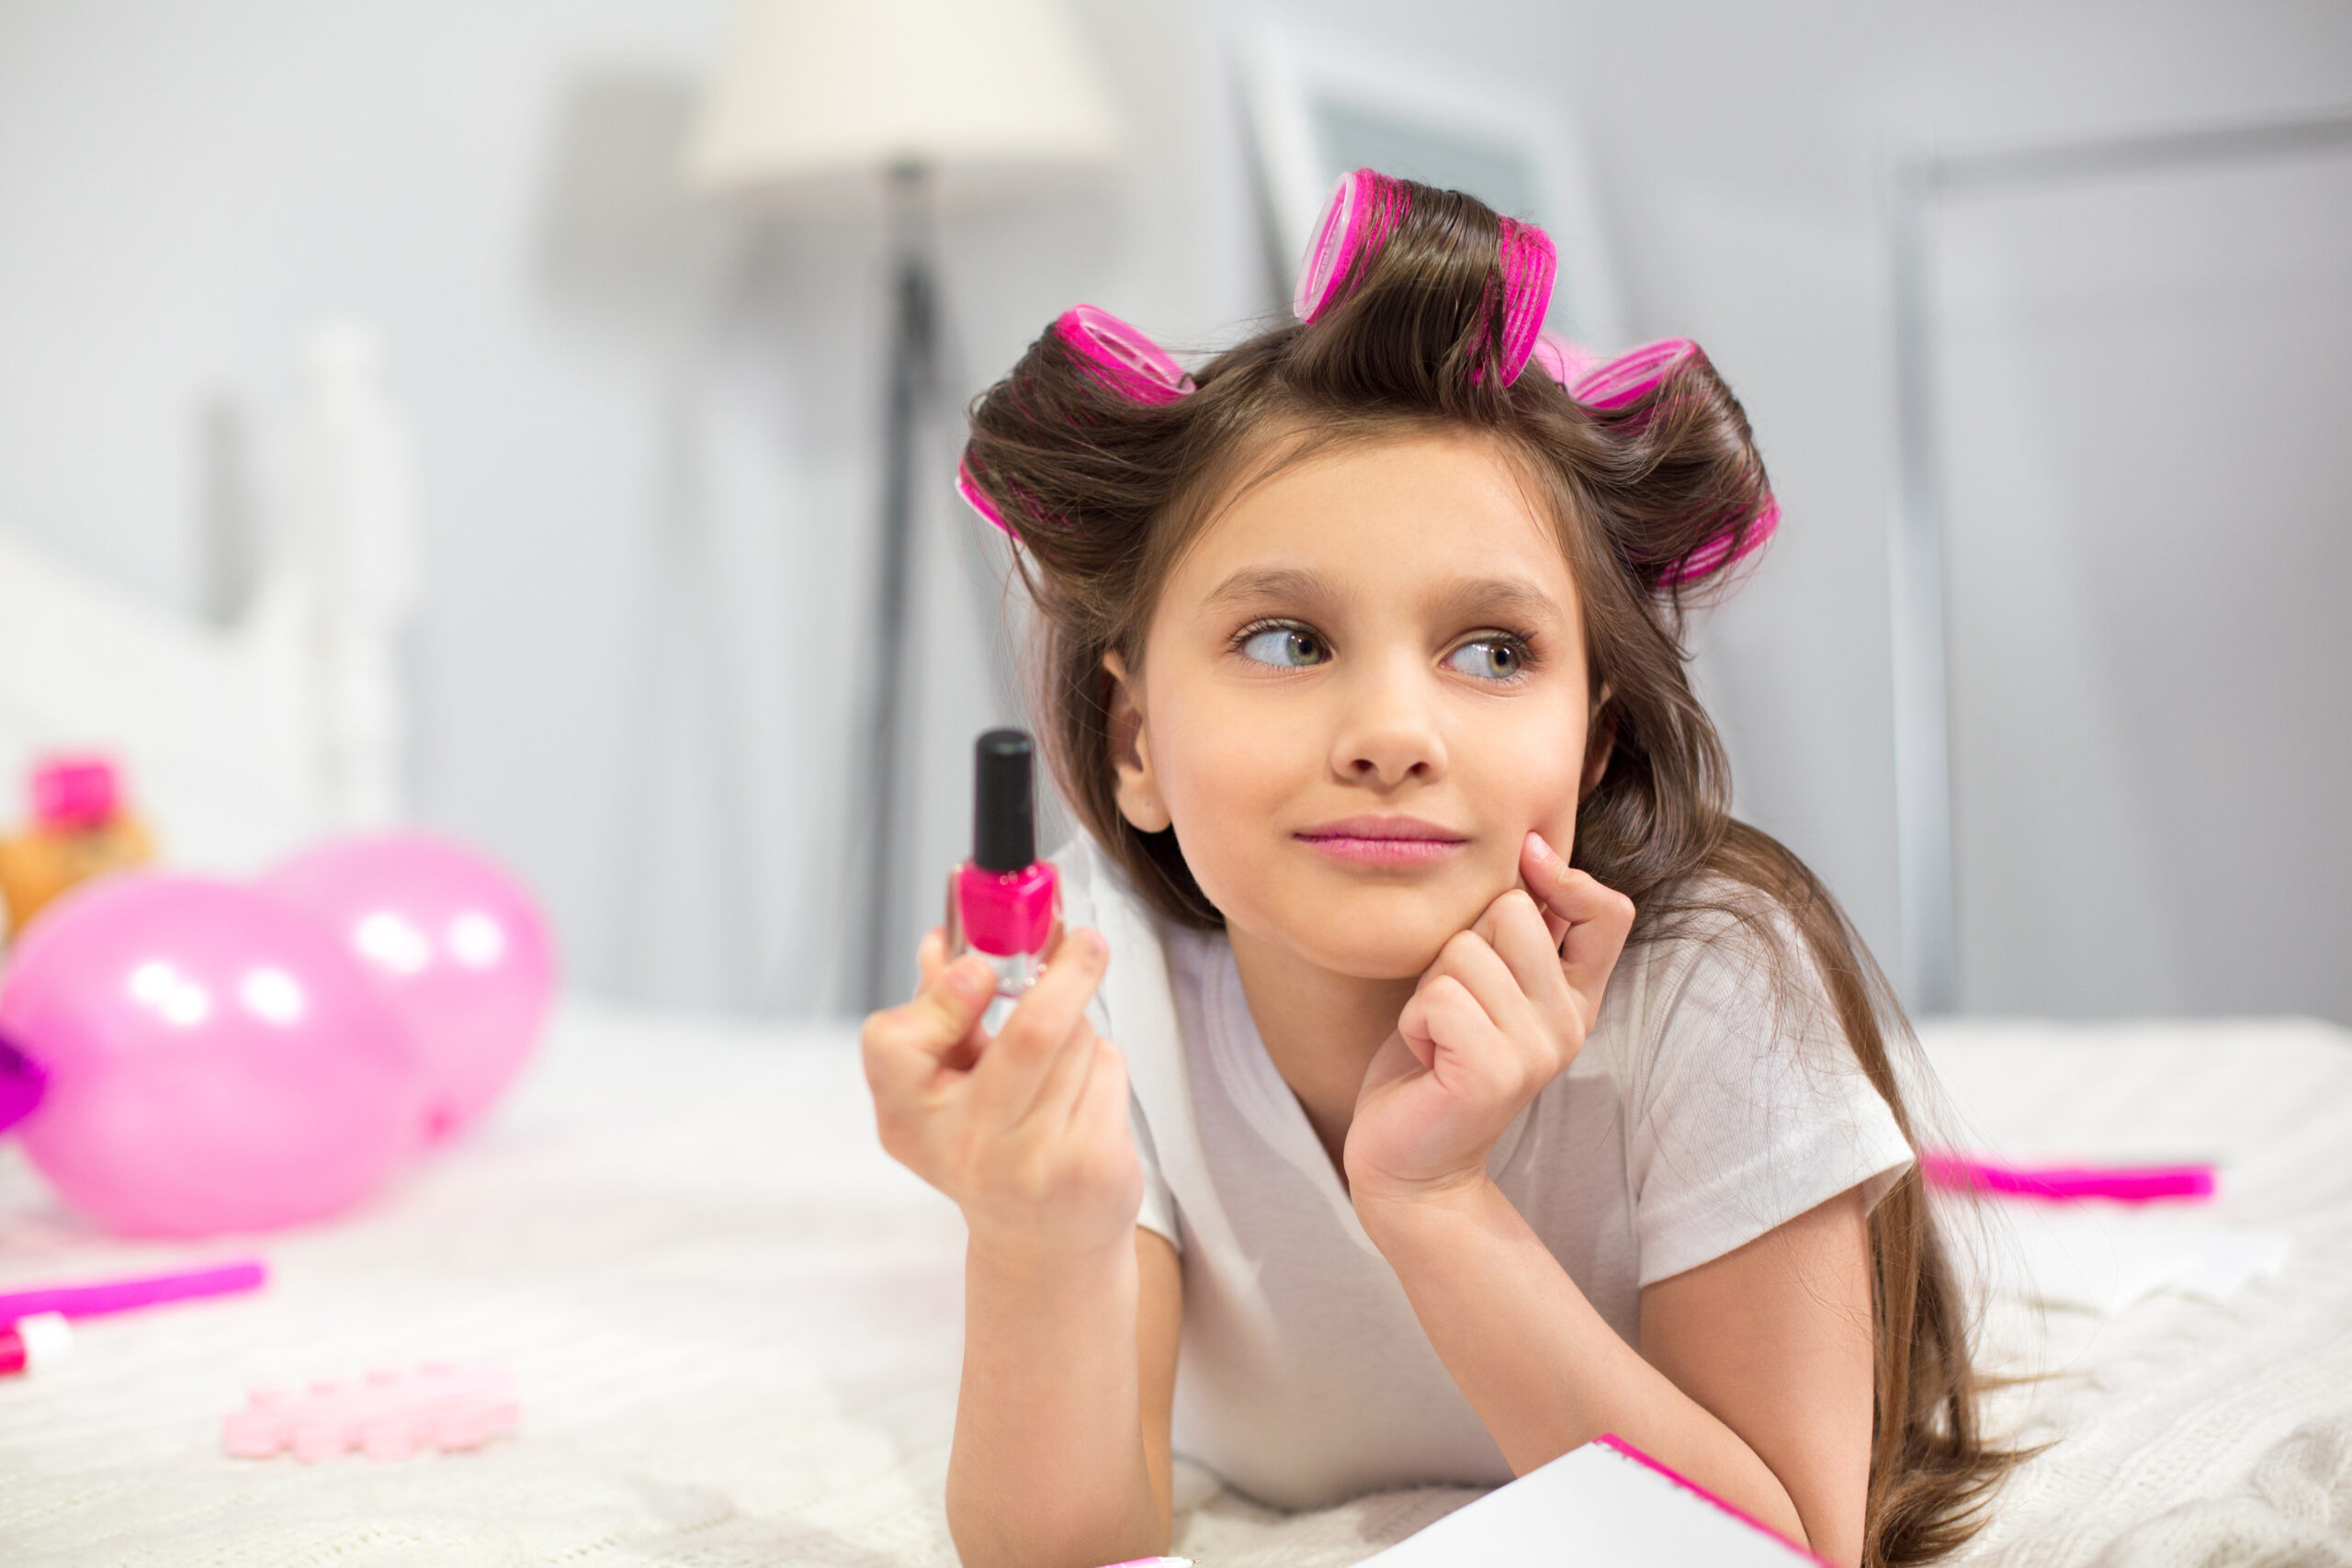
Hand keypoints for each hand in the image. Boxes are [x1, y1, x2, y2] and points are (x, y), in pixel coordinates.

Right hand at [861, 925, 1143, 1259]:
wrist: (1041, 1241)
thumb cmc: (988, 1146)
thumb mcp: (941, 1086)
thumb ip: (940, 1009)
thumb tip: (945, 938)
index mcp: (907, 1119)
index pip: (901, 1042)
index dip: (947, 995)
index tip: (982, 968)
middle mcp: (965, 1146)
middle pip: (1031, 1031)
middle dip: (1066, 972)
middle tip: (1084, 941)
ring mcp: (1033, 1162)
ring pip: (1075, 1040)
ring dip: (1077, 1028)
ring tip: (1056, 1068)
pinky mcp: (1092, 1166)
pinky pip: (1107, 1069)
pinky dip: (1100, 1065)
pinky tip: (1082, 1100)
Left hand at [1345, 831, 1634, 1215]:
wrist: (1410, 1160)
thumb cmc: (1432, 1060)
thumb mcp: (1480, 984)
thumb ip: (1511, 934)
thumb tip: (1531, 846)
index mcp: (1574, 998)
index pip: (1609, 911)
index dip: (1566, 876)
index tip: (1525, 860)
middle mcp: (1569, 1023)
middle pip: (1511, 911)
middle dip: (1458, 943)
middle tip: (1450, 1005)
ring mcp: (1538, 1051)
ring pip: (1465, 951)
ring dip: (1428, 987)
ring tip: (1437, 1035)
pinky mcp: (1495, 1072)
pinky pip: (1440, 997)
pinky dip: (1415, 1021)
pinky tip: (1426, 1058)